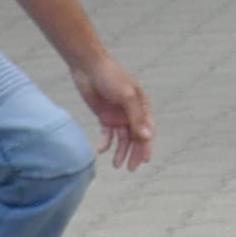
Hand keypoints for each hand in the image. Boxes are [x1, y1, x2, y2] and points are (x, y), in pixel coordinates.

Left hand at [75, 54, 156, 172]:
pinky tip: (101, 150)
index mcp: (143, 106)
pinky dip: (105, 142)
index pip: (147, 131)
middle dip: (134, 153)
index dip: (146, 146)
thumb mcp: (126, 96)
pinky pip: (107, 134)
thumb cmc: (111, 77)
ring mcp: (118, 115)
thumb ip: (136, 117)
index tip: (144, 160)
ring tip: (116, 165)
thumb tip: (147, 137)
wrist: (88, 67)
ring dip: (120, 152)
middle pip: (136, 137)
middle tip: (130, 168)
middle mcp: (132, 113)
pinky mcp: (104, 116)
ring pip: (122, 139)